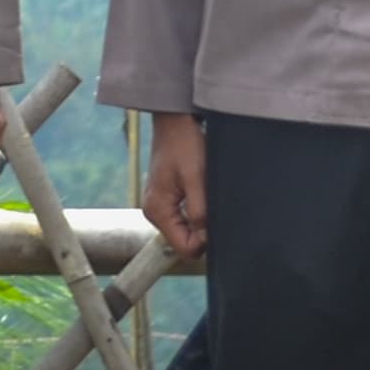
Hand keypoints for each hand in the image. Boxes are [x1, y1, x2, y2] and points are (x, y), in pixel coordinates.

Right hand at [140, 111, 207, 257]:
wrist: (175, 121)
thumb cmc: (184, 144)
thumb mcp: (196, 178)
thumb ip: (199, 212)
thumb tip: (207, 238)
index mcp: (158, 211)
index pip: (185, 248)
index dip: (205, 240)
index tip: (215, 217)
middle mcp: (154, 212)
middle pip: (185, 241)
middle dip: (203, 229)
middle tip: (212, 202)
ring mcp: (159, 205)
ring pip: (186, 229)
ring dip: (201, 218)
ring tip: (206, 193)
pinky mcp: (165, 198)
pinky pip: (184, 216)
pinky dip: (196, 210)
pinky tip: (202, 192)